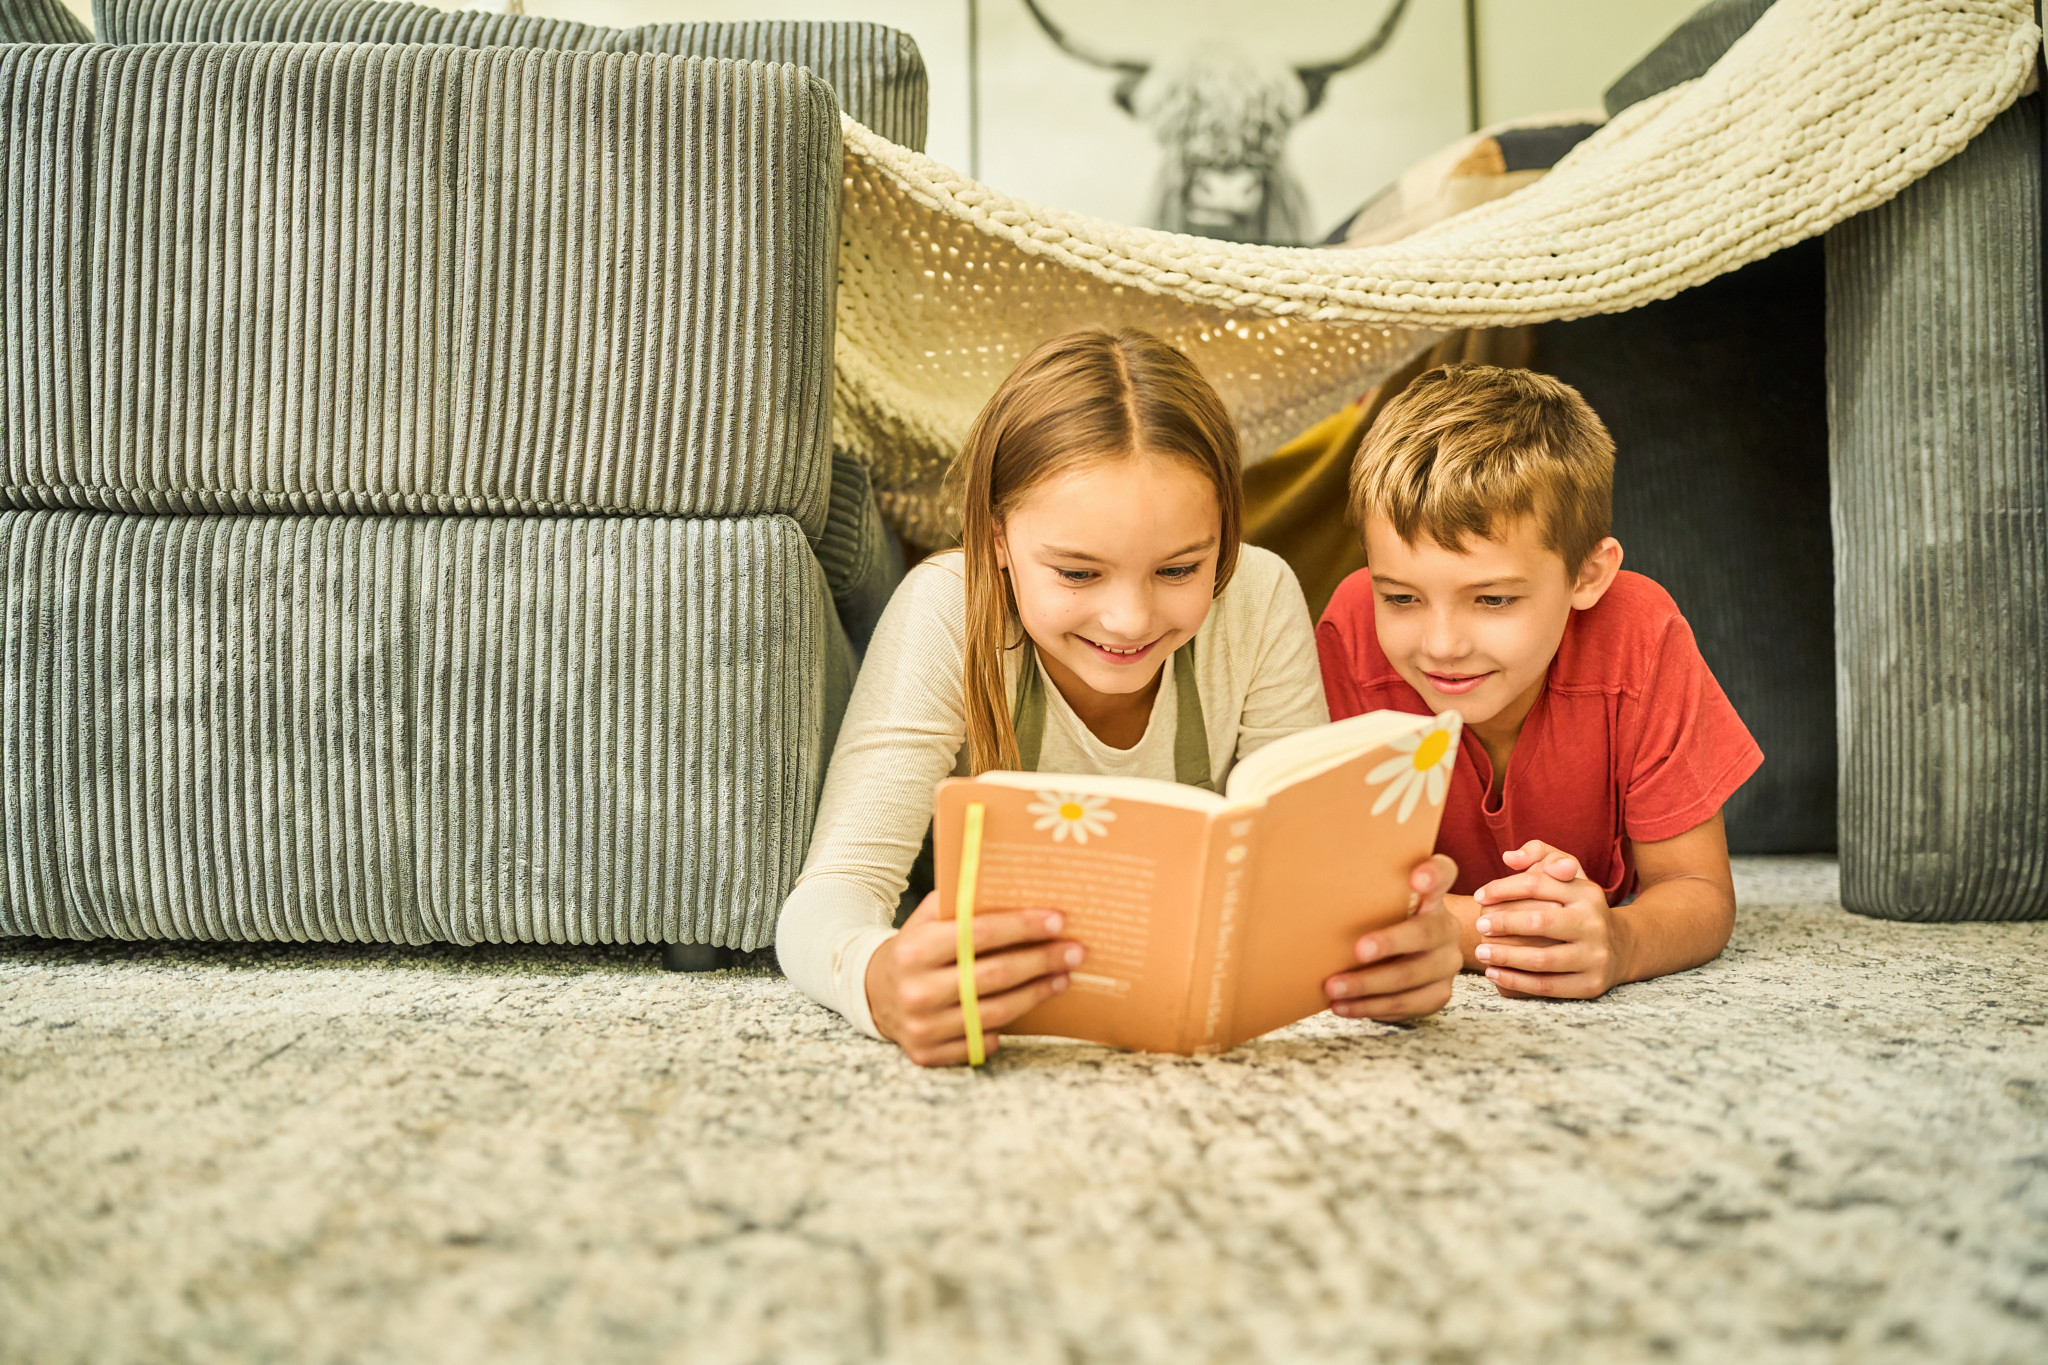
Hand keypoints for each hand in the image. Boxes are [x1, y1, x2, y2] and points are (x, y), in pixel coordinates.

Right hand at [864, 893, 1081, 1065]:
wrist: (873, 993)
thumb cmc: (914, 949)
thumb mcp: (925, 919)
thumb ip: (960, 902)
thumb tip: (1013, 885)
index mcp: (914, 950)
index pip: (978, 934)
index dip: (1022, 927)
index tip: (1057, 920)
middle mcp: (916, 991)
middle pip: (995, 976)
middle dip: (1042, 961)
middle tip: (1076, 951)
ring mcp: (923, 1027)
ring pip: (996, 1012)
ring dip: (1037, 993)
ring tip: (1064, 976)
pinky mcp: (929, 1055)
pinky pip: (982, 1041)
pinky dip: (1008, 1025)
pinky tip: (1029, 1005)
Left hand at [1323, 853, 1461, 1021]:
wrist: (1411, 954)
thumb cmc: (1381, 921)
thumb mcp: (1377, 901)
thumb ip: (1359, 891)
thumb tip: (1302, 879)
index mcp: (1431, 896)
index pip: (1443, 873)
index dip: (1433, 874)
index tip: (1416, 878)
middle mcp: (1445, 927)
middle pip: (1425, 933)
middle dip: (1390, 943)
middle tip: (1357, 951)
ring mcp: (1446, 962)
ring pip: (1413, 976)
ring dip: (1370, 985)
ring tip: (1334, 989)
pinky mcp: (1438, 993)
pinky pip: (1408, 1004)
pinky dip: (1373, 1007)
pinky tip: (1345, 1006)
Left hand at [1472, 840, 1625, 998]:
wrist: (1619, 948)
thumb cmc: (1577, 907)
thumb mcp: (1568, 875)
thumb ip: (1539, 854)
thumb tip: (1509, 857)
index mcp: (1586, 892)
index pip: (1537, 884)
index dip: (1502, 888)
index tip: (1478, 896)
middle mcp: (1594, 923)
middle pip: (1540, 921)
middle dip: (1503, 923)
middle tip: (1479, 925)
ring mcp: (1595, 956)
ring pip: (1542, 959)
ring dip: (1505, 956)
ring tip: (1481, 952)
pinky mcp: (1590, 984)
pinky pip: (1546, 986)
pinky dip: (1516, 981)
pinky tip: (1494, 973)